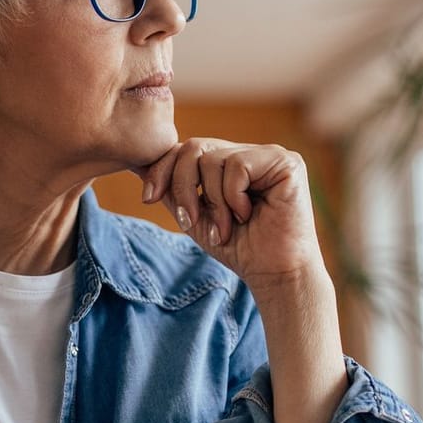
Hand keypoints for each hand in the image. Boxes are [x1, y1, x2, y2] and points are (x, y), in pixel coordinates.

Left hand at [137, 138, 326, 287]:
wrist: (274, 274)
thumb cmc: (240, 249)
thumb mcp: (195, 216)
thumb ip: (173, 189)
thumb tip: (136, 165)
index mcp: (230, 161)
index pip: (187, 149)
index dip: (162, 169)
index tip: (148, 198)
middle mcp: (250, 152)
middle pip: (194, 148)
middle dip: (182, 187)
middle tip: (190, 222)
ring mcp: (269, 154)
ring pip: (213, 159)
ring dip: (213, 202)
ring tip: (226, 228)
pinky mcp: (286, 162)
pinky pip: (238, 165)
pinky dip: (233, 197)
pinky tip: (246, 215)